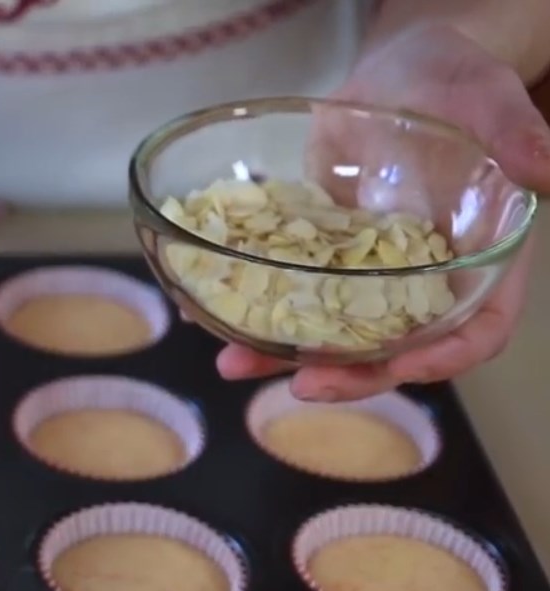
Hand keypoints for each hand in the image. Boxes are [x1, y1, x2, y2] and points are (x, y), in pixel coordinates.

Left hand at [218, 23, 549, 399]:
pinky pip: (289, 295)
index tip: (406, 367)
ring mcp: (369, 277)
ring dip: (284, 356)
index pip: (478, 330)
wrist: (398, 74)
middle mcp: (425, 281)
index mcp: (480, 260)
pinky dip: (251, 310)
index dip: (445, 357)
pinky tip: (205, 315)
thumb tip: (545, 165)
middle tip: (303, 386)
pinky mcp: (321, 259)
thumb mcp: (489, 101)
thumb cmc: (458, 84)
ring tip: (234, 364)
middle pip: (396, 351)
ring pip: (332, 334)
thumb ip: (517, 137)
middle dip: (350, 375)